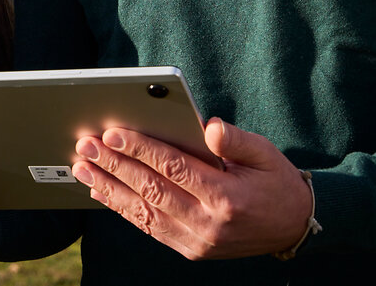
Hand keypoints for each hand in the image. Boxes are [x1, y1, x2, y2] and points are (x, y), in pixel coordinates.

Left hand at [71, 117, 312, 259]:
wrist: (292, 227)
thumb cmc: (275, 182)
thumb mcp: (266, 153)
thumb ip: (236, 140)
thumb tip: (208, 126)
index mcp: (226, 197)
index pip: (174, 168)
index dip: (140, 149)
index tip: (112, 133)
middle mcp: (208, 223)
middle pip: (151, 189)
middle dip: (114, 165)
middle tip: (85, 145)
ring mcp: (198, 241)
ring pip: (143, 212)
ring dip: (109, 188)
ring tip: (82, 168)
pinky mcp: (191, 249)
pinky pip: (150, 228)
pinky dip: (123, 209)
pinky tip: (102, 192)